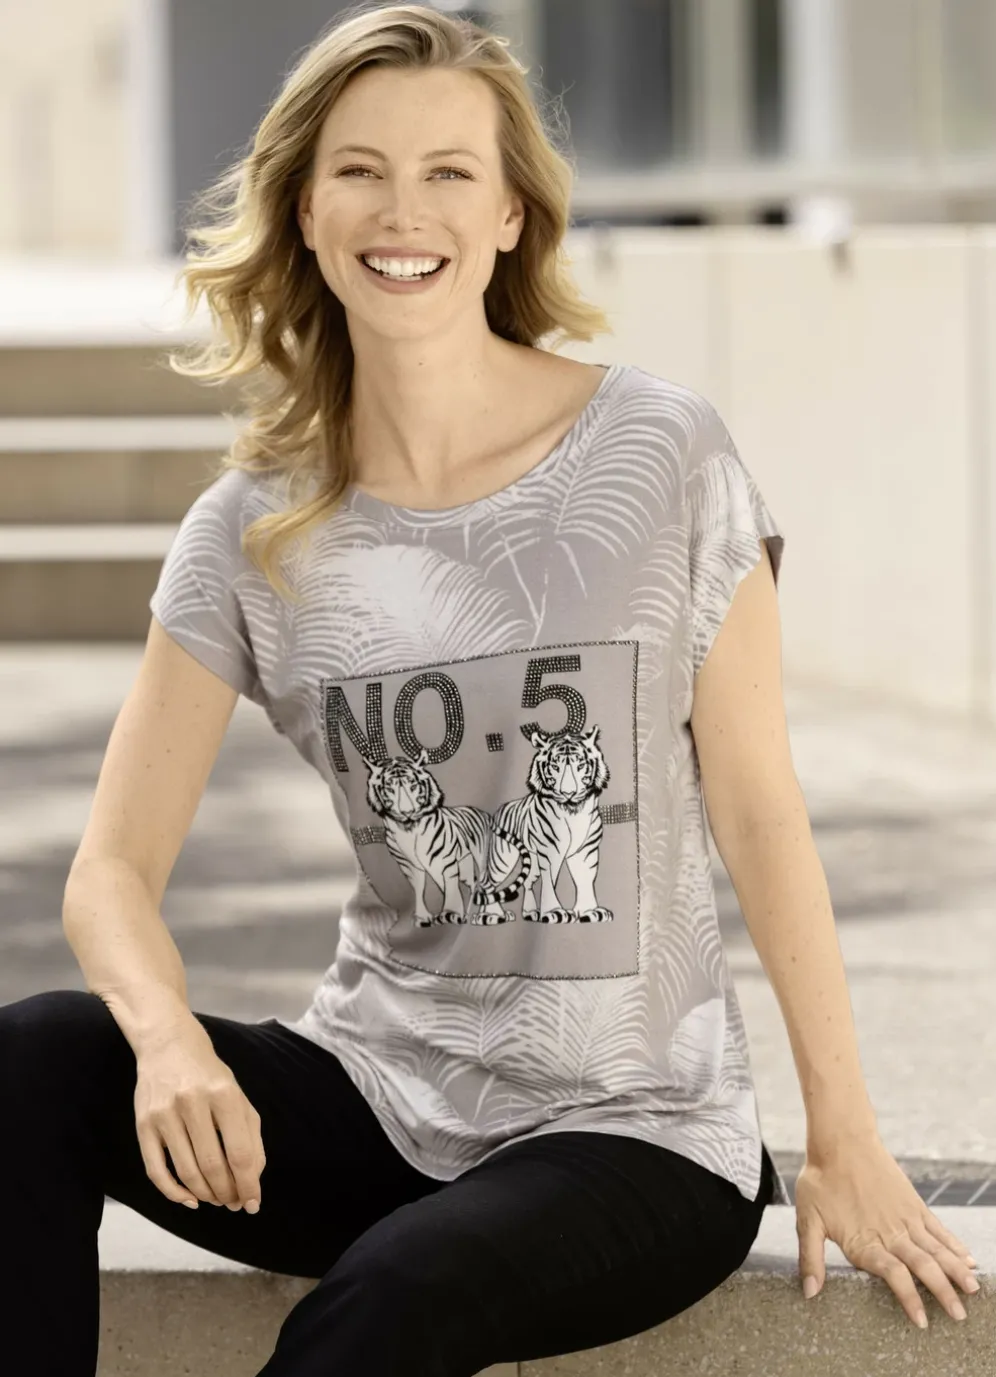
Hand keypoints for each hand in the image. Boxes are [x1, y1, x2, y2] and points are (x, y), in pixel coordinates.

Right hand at [133, 1020, 265, 1212]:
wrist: (168, 1045)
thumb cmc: (209, 1074)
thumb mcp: (237, 1095)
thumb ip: (250, 1134)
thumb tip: (252, 1179)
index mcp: (223, 1094)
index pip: (240, 1152)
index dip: (248, 1185)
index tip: (253, 1204)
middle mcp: (193, 1103)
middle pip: (213, 1166)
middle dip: (227, 1193)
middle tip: (234, 1203)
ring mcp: (164, 1114)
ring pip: (187, 1172)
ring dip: (206, 1195)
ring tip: (217, 1200)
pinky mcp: (143, 1124)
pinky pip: (156, 1171)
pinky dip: (174, 1193)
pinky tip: (190, 1200)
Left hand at [796, 1134, 979, 1328]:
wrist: (840, 1140)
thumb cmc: (820, 1180)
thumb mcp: (807, 1219)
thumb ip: (811, 1257)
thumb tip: (809, 1292)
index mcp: (865, 1242)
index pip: (894, 1277)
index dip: (910, 1299)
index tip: (923, 1322)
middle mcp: (890, 1233)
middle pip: (923, 1267)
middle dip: (943, 1293)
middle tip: (959, 1316)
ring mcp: (905, 1218)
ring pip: (936, 1249)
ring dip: (956, 1271)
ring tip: (973, 1291)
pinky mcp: (913, 1203)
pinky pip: (938, 1228)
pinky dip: (953, 1244)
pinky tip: (967, 1259)